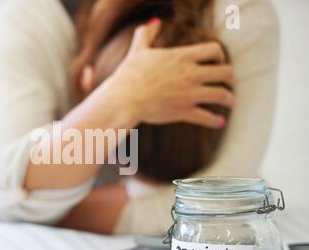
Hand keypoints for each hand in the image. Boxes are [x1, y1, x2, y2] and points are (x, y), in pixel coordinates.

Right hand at [105, 18, 234, 128]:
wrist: (124, 98)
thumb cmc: (129, 74)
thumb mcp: (138, 50)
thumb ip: (146, 34)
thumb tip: (153, 22)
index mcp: (181, 57)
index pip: (213, 50)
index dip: (220, 55)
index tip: (218, 61)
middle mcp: (190, 74)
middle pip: (225, 72)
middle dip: (230, 78)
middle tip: (230, 82)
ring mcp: (189, 94)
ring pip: (221, 94)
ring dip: (230, 98)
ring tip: (231, 101)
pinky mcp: (183, 112)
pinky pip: (207, 117)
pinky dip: (216, 120)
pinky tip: (220, 121)